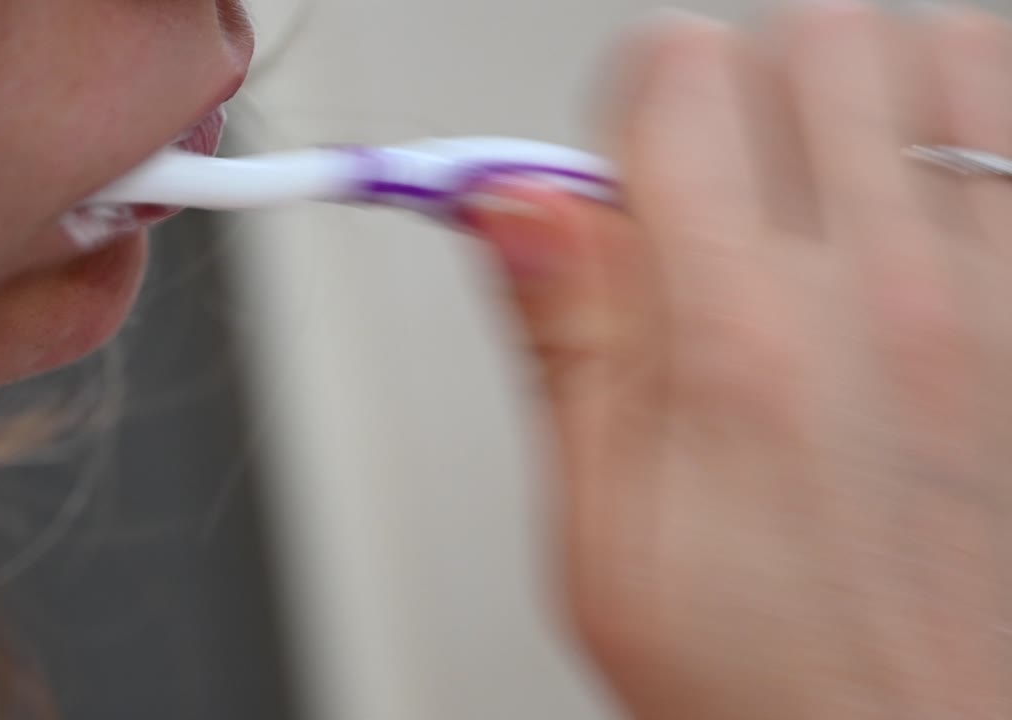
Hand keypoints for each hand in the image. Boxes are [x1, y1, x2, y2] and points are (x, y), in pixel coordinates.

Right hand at [469, 4, 1011, 716]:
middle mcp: (890, 302)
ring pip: (951, 49)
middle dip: (750, 83)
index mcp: (742, 343)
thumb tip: (514, 201)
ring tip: (837, 185)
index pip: (680, 75)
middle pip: (816, 31)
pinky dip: (982, 133)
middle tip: (731, 181)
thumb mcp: (602, 529)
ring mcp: (1004, 303)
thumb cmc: (762, 672)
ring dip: (878, 92)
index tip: (634, 171)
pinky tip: (932, 213)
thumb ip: (566, 338)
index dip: (636, 104)